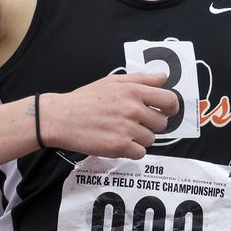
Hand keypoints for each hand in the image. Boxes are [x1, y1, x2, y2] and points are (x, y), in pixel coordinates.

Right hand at [41, 71, 180, 159]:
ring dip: (139, 138)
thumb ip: (141, 79)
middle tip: (133, 122)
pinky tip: (117, 142)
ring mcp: (127, 129)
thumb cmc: (85, 99)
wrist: (60, 118)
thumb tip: (164, 78)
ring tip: (120, 131)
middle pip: (162, 123)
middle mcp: (133, 109)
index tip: (165, 112)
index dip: (170, 108)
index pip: (169, 100)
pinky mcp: (120, 146)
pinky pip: (140, 153)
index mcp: (133, 91)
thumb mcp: (112, 81)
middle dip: (151, 124)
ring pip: (150, 139)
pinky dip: (131, 150)